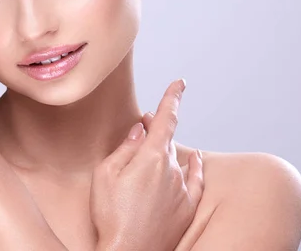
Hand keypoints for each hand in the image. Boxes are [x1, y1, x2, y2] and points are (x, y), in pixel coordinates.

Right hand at [90, 79, 204, 250]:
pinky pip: (195, 179)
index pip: (166, 118)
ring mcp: (182, 189)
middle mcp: (172, 169)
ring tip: (149, 157)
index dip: (173, 97)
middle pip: (167, 139)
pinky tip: (193, 159)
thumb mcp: (105, 175)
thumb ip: (124, 148)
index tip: (180, 83)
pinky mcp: (188, 207)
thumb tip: (138, 130)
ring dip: (165, 152)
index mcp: (151, 157)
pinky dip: (193, 166)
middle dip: (155, 130)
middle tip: (142, 126)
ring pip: (176, 160)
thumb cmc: (111, 216)